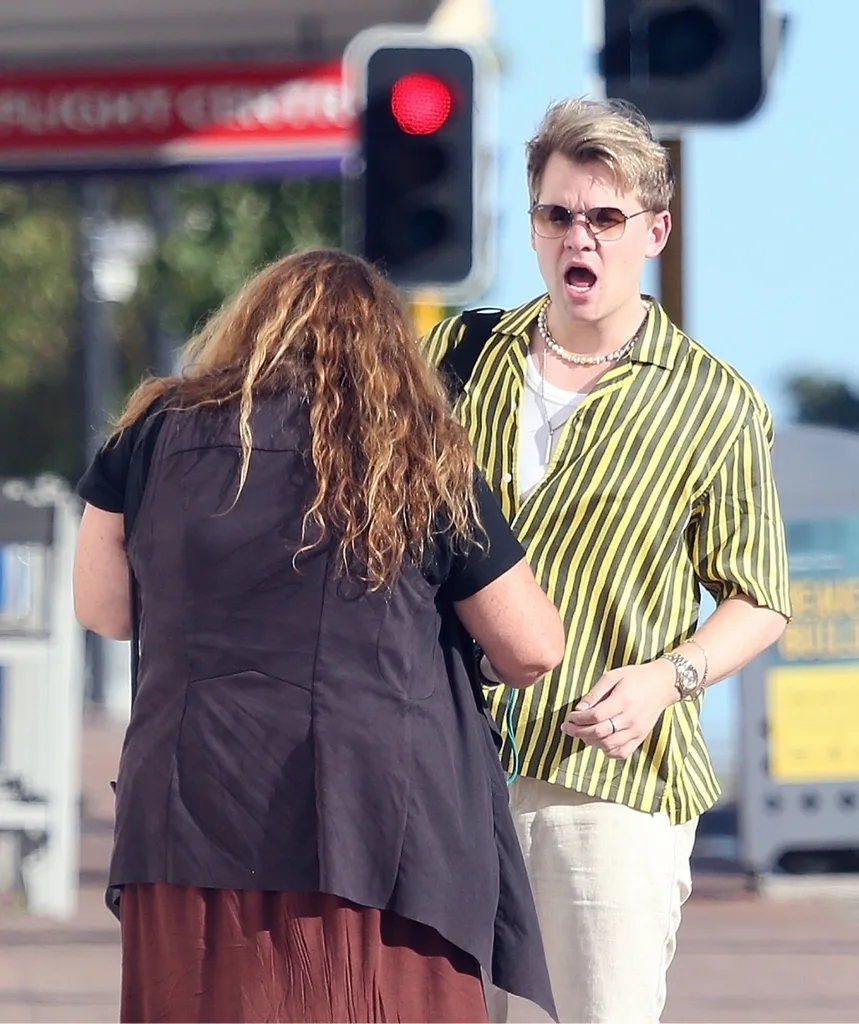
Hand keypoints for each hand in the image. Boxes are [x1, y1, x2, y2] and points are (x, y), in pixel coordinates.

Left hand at [561, 660, 678, 759]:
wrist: (662, 685)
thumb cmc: (635, 677)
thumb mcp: (613, 676)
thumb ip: (595, 693)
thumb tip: (579, 709)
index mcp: (622, 701)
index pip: (595, 716)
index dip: (578, 719)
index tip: (570, 716)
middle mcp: (630, 719)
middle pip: (599, 733)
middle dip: (578, 732)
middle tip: (568, 727)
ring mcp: (636, 731)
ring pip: (608, 745)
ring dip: (590, 742)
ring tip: (582, 734)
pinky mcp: (640, 738)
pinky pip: (621, 753)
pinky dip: (607, 751)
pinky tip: (599, 742)